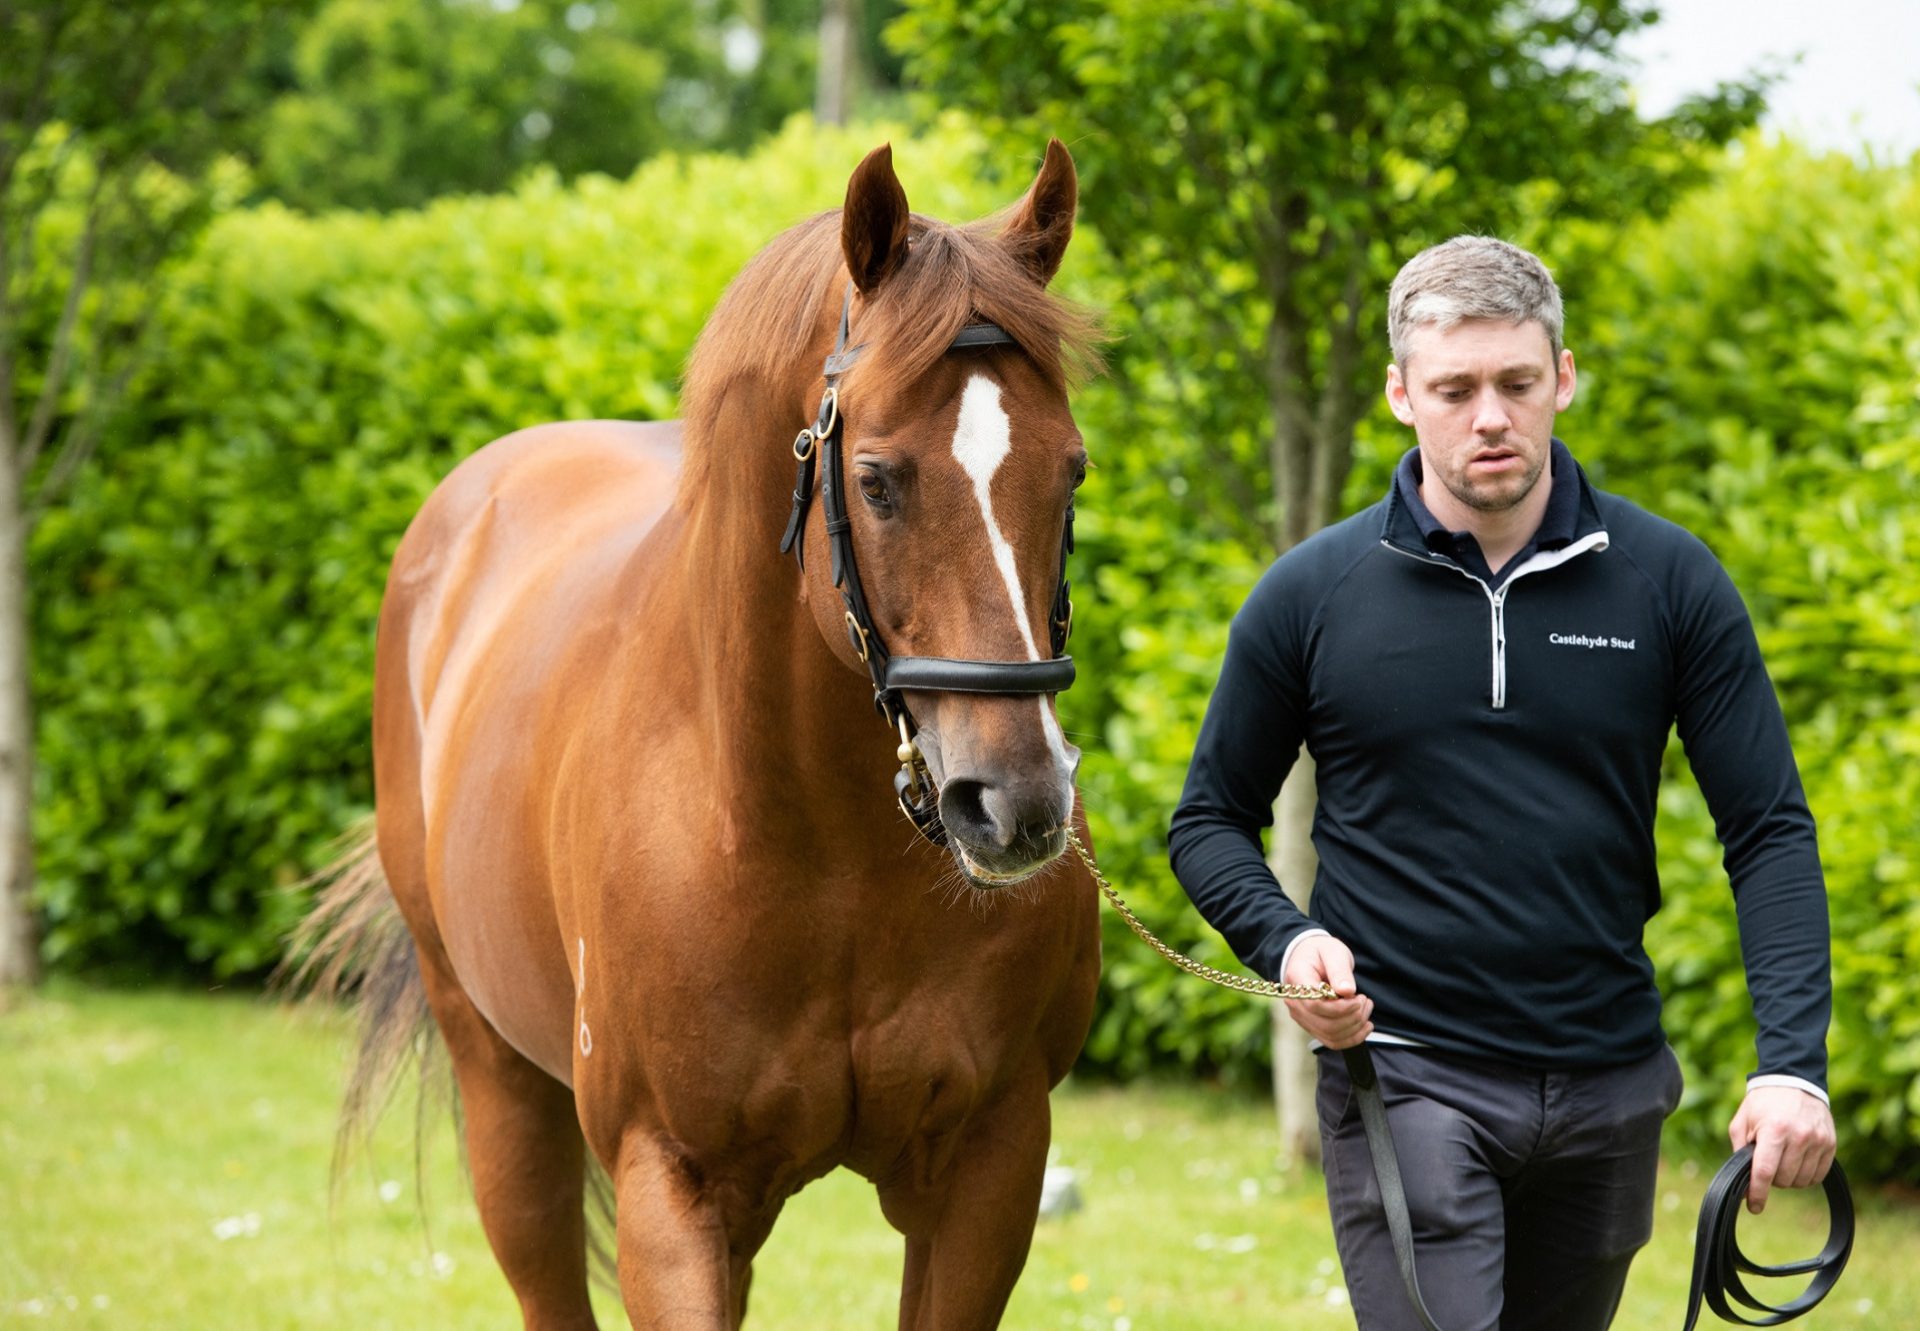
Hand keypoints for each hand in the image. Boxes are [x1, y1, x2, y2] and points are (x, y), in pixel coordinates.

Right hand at [1282, 934, 1372, 1048]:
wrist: (1308, 957)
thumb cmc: (1321, 952)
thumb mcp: (1333, 952)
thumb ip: (1339, 970)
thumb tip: (1347, 991)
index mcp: (1297, 980)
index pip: (1315, 1005)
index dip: (1340, 1008)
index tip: (1358, 998)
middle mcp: (1295, 1003)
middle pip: (1325, 1024)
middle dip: (1352, 1017)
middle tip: (1364, 1000)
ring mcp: (1302, 1017)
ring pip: (1330, 1036)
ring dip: (1355, 1027)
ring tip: (1365, 1007)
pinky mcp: (1312, 1026)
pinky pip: (1332, 1041)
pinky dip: (1352, 1038)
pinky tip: (1365, 1026)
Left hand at [1728, 1085, 1835, 1212]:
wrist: (1793, 1081)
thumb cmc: (1762, 1103)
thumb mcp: (1741, 1122)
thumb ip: (1740, 1152)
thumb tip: (1743, 1183)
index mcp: (1774, 1130)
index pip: (1765, 1172)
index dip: (1757, 1193)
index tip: (1753, 1207)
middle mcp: (1799, 1136)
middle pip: (1783, 1179)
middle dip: (1771, 1179)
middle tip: (1766, 1163)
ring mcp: (1818, 1141)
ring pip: (1801, 1181)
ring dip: (1788, 1178)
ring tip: (1781, 1159)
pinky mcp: (1830, 1144)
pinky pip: (1818, 1176)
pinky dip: (1805, 1176)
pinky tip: (1796, 1162)